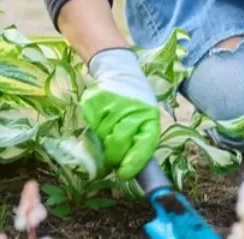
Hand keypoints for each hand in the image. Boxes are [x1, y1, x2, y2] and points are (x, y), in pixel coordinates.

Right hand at [81, 48, 160, 179]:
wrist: (118, 70)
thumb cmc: (135, 101)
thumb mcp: (145, 118)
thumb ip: (139, 140)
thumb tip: (130, 169)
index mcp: (149, 116)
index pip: (144, 144)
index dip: (133, 162)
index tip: (124, 174)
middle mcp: (133, 111)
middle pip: (119, 144)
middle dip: (114, 156)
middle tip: (112, 160)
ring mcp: (112, 106)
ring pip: (103, 138)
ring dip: (103, 143)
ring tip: (107, 136)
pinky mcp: (95, 102)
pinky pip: (93, 126)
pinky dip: (95, 130)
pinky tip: (101, 123)